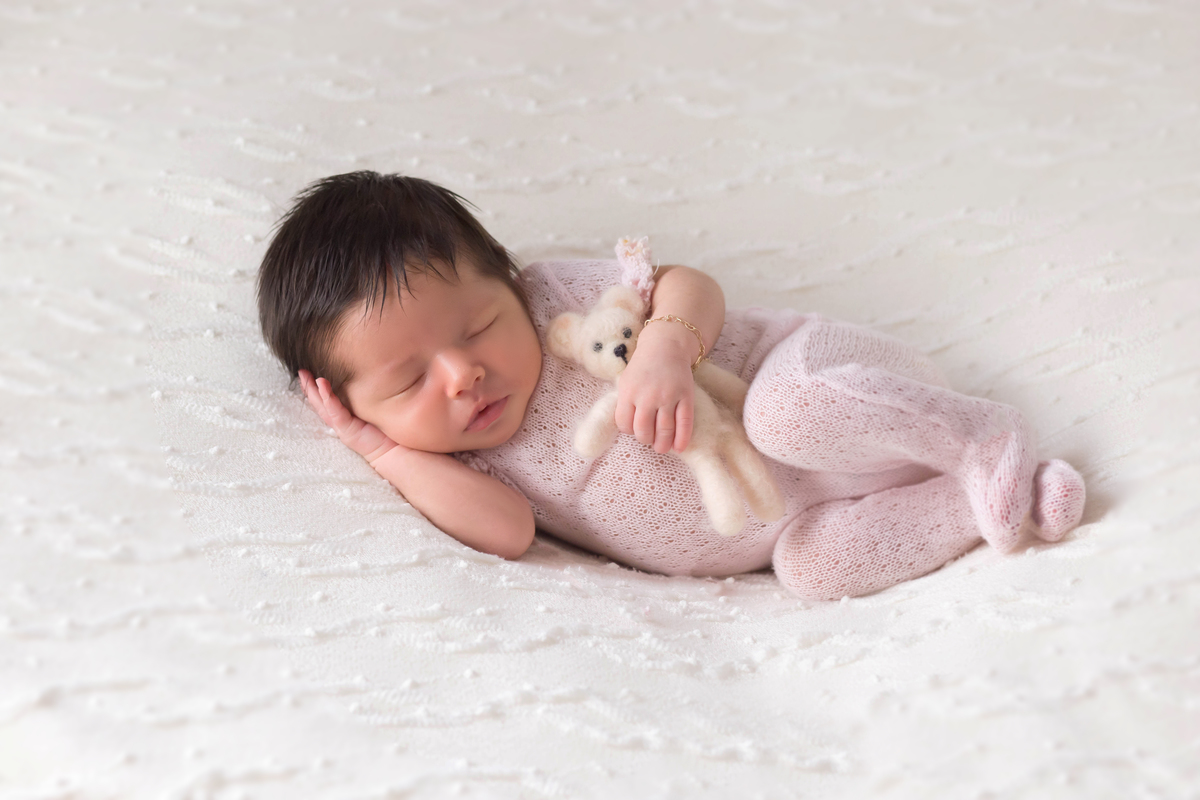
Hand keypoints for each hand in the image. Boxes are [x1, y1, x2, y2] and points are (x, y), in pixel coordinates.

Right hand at [299, 369, 398, 464]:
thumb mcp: (373, 410)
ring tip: (306, 376)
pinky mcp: (347, 430)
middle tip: (300, 371)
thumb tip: (370, 379)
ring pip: (323, 406)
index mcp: (344, 416)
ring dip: (314, 391)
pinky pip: (335, 411)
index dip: (316, 388)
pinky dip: (328, 397)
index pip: (326, 400)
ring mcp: (342, 426)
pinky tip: (322, 384)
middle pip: (320, 403)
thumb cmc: (386, 431)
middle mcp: (340, 421)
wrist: (394, 451)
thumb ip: (367, 399)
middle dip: (308, 387)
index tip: (309, 373)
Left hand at [614, 329, 695, 453]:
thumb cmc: (644, 367)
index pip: (624, 424)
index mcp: (629, 393)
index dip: (629, 430)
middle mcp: (647, 396)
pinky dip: (682, 439)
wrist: (666, 346)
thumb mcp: (626, 381)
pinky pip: (684, 423)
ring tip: (663, 446)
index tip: (635, 428)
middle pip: (643, 431)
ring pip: (664, 431)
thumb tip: (629, 429)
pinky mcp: (685, 397)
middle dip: (646, 439)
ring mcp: (668, 397)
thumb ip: (625, 403)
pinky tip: (680, 447)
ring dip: (663, 444)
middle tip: (650, 439)